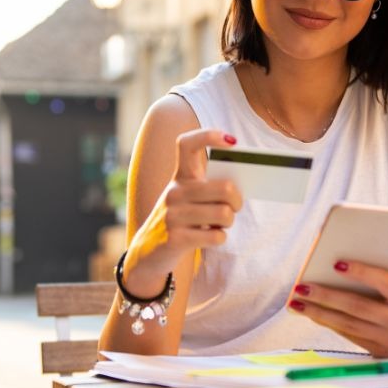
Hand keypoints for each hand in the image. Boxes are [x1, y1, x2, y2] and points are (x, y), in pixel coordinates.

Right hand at [124, 129, 242, 286]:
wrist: (148, 251)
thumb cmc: (180, 221)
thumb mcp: (188, 199)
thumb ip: (209, 189)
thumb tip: (239, 187)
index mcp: (180, 177)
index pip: (187, 144)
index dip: (209, 135)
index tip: (231, 141)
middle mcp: (175, 192)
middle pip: (225, 187)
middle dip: (237, 201)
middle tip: (233, 207)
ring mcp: (173, 215)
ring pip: (224, 214)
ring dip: (228, 223)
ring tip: (217, 224)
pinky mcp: (175, 239)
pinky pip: (216, 236)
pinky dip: (219, 238)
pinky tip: (209, 238)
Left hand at [288, 261, 387, 356]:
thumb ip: (378, 282)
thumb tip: (336, 269)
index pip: (384, 283)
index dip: (361, 272)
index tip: (336, 263)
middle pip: (357, 307)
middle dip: (325, 297)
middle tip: (300, 287)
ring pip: (347, 325)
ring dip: (318, 313)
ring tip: (296, 302)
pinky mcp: (379, 354)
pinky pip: (349, 336)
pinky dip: (328, 323)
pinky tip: (311, 313)